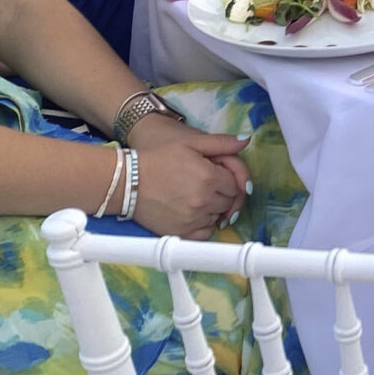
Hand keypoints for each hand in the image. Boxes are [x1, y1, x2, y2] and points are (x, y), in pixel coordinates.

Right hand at [130, 121, 252, 239]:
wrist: (127, 181)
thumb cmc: (158, 159)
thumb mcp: (190, 142)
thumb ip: (222, 143)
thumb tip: (246, 141)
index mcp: (209, 177)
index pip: (236, 184)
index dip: (228, 179)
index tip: (216, 175)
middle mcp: (204, 201)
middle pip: (229, 202)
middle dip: (223, 193)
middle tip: (206, 185)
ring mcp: (192, 219)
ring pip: (218, 217)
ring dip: (213, 209)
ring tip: (196, 197)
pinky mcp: (181, 233)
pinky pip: (205, 233)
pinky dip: (203, 225)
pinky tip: (193, 213)